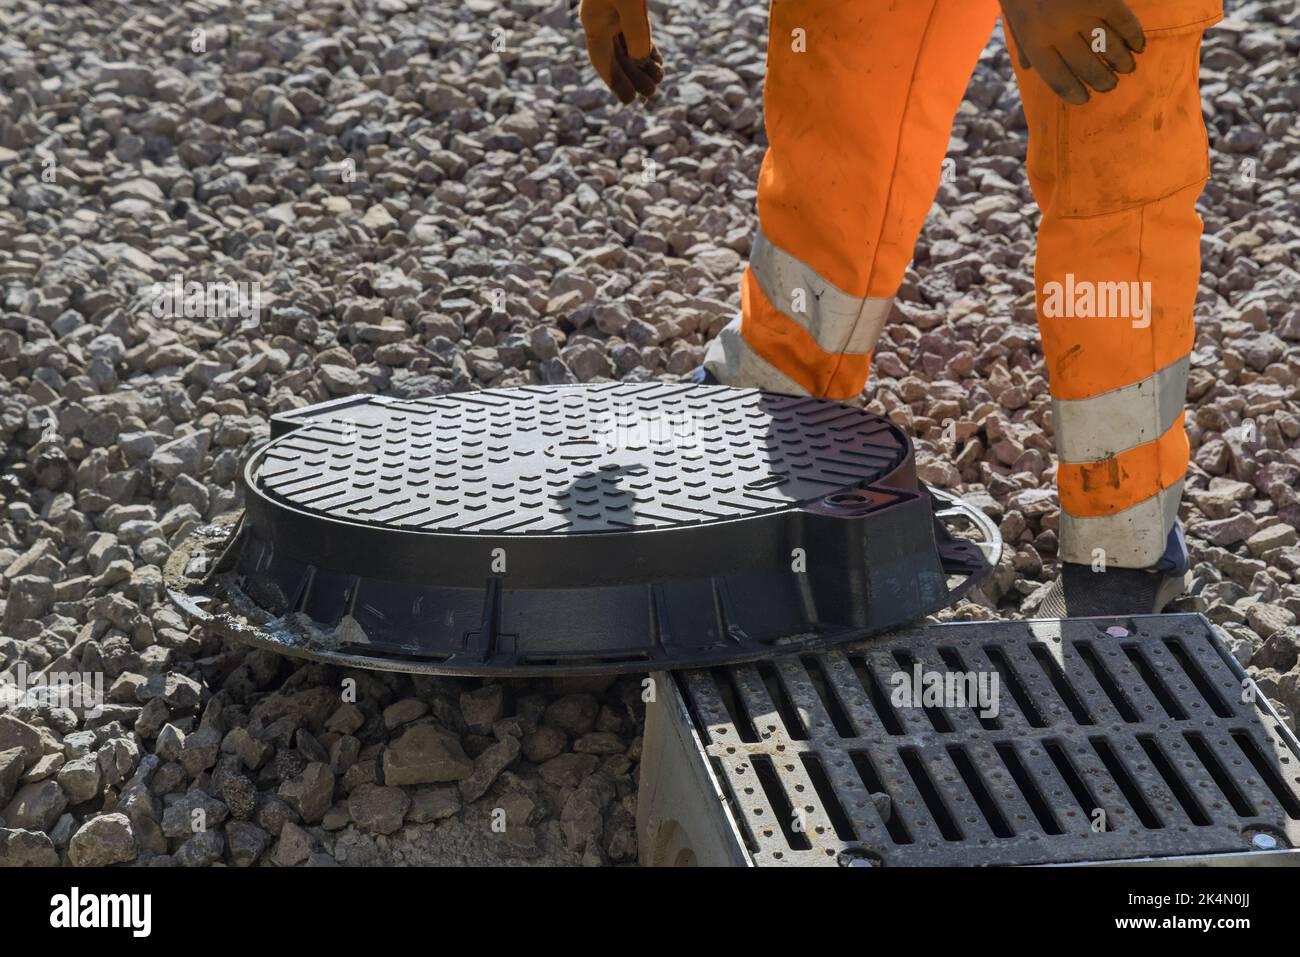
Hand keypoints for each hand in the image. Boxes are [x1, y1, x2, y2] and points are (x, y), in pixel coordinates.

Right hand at [580, 0, 663, 103]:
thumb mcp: (629, 1)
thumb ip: (635, 29)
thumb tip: (641, 60)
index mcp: (594, 19)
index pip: (600, 58)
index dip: (614, 81)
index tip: (629, 100)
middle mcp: (602, 17)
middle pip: (614, 55)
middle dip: (632, 75)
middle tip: (651, 92)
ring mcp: (614, 9)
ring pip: (627, 44)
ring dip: (641, 63)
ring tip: (658, 77)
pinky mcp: (628, 1)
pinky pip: (636, 29)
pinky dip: (646, 46)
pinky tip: (657, 60)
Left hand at [1000, 0, 1144, 103]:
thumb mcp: (1012, 15)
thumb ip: (1022, 42)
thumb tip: (1028, 69)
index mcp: (1033, 40)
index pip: (1057, 80)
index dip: (1074, 93)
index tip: (1085, 99)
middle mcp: (1057, 31)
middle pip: (1087, 68)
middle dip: (1103, 81)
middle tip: (1111, 85)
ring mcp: (1080, 12)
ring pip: (1109, 48)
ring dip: (1122, 62)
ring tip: (1128, 68)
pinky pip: (1125, 22)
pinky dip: (1134, 36)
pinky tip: (1138, 45)